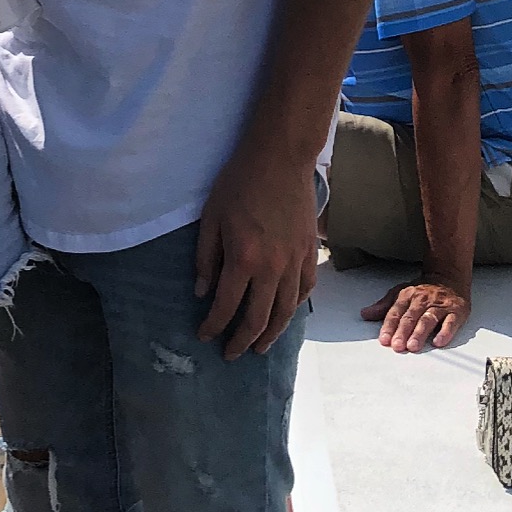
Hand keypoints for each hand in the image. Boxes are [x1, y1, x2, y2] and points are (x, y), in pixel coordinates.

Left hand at [195, 147, 319, 359]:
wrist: (280, 157)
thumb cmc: (240, 182)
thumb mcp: (211, 217)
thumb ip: (206, 258)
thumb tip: (201, 293)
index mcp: (243, 259)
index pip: (226, 307)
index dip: (213, 327)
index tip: (204, 336)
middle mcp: (272, 268)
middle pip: (258, 318)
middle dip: (241, 341)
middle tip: (230, 354)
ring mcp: (295, 262)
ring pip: (285, 311)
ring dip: (271, 334)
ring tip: (259, 347)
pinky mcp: (310, 253)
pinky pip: (304, 291)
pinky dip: (294, 308)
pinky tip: (284, 314)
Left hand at [360, 277, 469, 352]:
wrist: (449, 276)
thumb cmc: (423, 290)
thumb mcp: (401, 293)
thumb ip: (384, 306)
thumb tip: (365, 314)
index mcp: (408, 295)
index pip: (396, 312)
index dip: (389, 326)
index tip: (384, 340)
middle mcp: (423, 300)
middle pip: (411, 317)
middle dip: (403, 332)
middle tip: (397, 346)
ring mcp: (440, 305)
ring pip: (428, 319)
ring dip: (420, 333)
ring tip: (413, 346)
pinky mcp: (456, 311)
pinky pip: (451, 322)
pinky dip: (445, 332)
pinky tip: (438, 342)